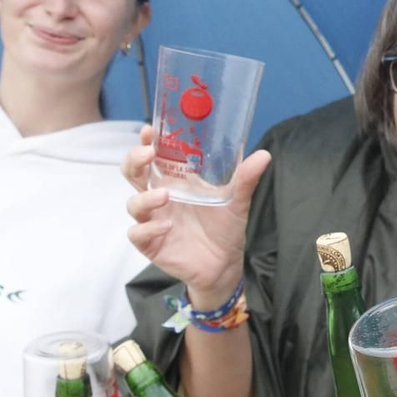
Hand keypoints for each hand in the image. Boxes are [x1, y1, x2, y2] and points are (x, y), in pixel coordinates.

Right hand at [123, 125, 269, 304]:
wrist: (224, 264)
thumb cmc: (224, 227)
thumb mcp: (236, 201)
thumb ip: (245, 179)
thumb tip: (264, 155)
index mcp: (175, 181)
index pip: (152, 156)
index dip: (145, 142)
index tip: (148, 131)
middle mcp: (158, 197)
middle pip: (133, 174)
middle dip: (134, 161)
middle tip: (148, 154)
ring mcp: (152, 220)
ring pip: (133, 203)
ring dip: (145, 198)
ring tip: (165, 195)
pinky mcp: (151, 243)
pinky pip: (138, 233)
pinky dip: (149, 229)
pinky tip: (167, 227)